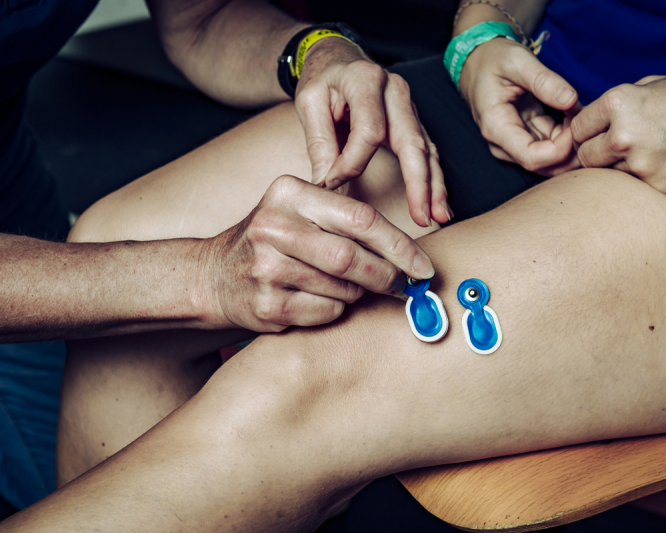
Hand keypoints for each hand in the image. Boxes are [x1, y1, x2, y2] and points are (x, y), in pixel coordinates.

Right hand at [204, 175, 435, 331]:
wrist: (215, 275)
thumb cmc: (273, 241)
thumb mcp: (300, 211)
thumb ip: (346, 218)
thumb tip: (410, 253)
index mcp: (290, 192)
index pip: (361, 218)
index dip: (400, 246)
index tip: (423, 266)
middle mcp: (274, 226)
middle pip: (353, 257)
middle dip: (387, 276)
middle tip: (404, 286)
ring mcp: (266, 267)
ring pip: (343, 288)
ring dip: (357, 293)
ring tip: (345, 286)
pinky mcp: (266, 304)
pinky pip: (325, 312)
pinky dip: (335, 310)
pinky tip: (319, 300)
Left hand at [294, 37, 449, 226]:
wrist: (335, 59)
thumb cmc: (322, 80)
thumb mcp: (308, 104)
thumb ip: (319, 144)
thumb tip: (326, 185)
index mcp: (366, 80)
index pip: (369, 132)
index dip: (351, 163)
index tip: (332, 183)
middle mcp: (395, 90)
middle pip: (412, 142)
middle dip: (419, 184)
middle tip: (422, 217)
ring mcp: (409, 105)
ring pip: (427, 149)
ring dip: (434, 186)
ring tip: (439, 216)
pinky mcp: (412, 120)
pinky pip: (427, 151)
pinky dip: (433, 178)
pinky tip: (438, 203)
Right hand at [459, 37, 580, 175]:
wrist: (478, 62)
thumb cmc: (493, 60)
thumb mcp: (517, 61)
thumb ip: (543, 81)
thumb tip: (570, 100)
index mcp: (497, 128)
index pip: (532, 158)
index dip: (561, 148)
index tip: (579, 123)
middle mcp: (503, 144)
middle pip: (545, 165)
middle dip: (571, 149)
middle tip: (588, 118)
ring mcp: (514, 144)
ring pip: (552, 159)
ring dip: (572, 141)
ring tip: (580, 109)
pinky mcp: (526, 139)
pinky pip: (552, 146)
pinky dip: (568, 133)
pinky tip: (574, 112)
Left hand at [571, 75, 665, 195]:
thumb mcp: (653, 85)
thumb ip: (618, 105)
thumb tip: (591, 121)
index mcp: (620, 104)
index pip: (577, 128)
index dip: (583, 133)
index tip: (592, 136)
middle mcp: (624, 135)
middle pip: (585, 157)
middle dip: (594, 155)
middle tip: (614, 151)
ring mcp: (641, 166)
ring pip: (609, 176)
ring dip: (620, 170)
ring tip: (647, 156)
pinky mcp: (659, 188)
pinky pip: (636, 189)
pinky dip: (643, 182)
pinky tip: (664, 167)